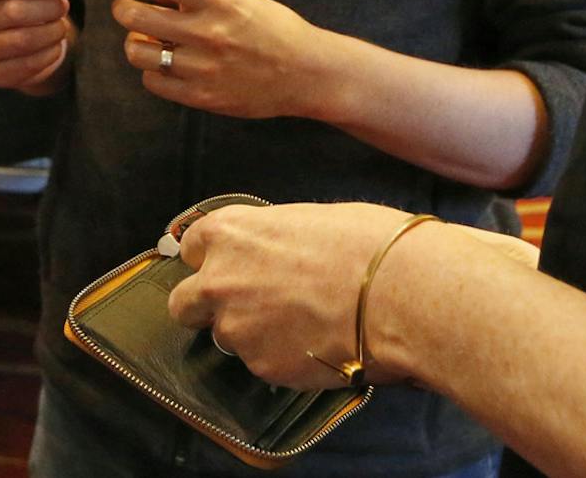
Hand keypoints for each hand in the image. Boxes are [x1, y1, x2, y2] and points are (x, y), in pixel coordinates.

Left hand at [99, 0, 330, 119]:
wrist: (307, 73)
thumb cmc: (274, 29)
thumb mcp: (238, 0)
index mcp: (217, 1)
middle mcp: (206, 32)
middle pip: (136, 17)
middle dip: (123, 9)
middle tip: (128, 7)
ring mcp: (202, 67)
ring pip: (138, 52)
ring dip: (136, 43)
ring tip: (151, 40)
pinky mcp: (202, 97)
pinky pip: (154, 82)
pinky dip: (153, 72)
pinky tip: (167, 66)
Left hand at [167, 202, 536, 388]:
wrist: (401, 293)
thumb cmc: (367, 244)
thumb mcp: (309, 219)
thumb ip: (271, 240)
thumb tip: (275, 252)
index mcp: (229, 233)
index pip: (192, 246)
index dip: (213, 258)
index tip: (230, 265)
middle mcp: (219, 280)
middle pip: (184, 303)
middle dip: (207, 306)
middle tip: (247, 307)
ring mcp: (237, 328)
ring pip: (226, 337)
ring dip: (251, 334)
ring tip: (299, 326)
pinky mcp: (263, 367)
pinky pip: (262, 364)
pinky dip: (282, 359)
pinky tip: (316, 344)